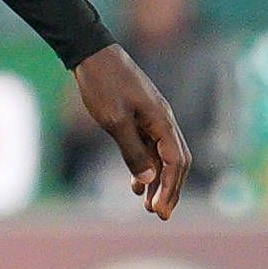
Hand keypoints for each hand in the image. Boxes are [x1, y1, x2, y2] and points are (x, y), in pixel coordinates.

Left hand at [73, 45, 190, 219]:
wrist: (91, 53)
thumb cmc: (102, 83)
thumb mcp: (114, 120)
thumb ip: (132, 150)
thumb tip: (149, 180)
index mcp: (162, 120)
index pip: (176, 161)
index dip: (170, 188)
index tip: (159, 211)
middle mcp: (162, 120)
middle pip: (176, 162)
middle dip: (170, 190)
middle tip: (160, 214)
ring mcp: (152, 118)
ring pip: (162, 157)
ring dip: (157, 182)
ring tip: (147, 207)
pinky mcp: (139, 117)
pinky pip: (149, 148)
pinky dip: (145, 168)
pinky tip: (136, 185)